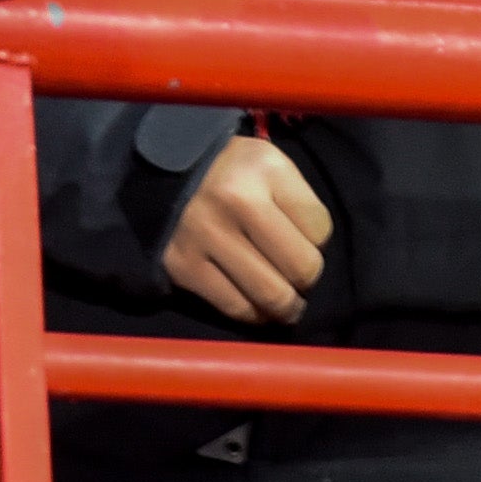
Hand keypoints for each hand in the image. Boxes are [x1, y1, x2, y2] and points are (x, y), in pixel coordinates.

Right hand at [160, 130, 330, 324]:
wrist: (160, 174)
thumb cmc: (230, 173)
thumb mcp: (269, 166)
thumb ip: (297, 203)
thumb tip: (315, 260)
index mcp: (265, 168)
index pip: (320, 229)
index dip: (317, 241)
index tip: (302, 239)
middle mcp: (235, 200)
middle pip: (302, 267)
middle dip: (307, 281)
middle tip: (299, 280)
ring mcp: (207, 235)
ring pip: (272, 295)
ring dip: (286, 306)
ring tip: (285, 302)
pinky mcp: (184, 266)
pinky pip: (236, 307)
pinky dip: (254, 315)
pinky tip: (257, 305)